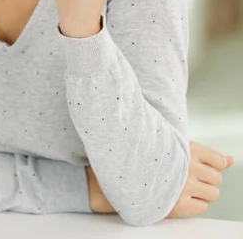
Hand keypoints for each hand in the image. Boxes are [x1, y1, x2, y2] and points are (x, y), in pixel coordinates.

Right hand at [85, 141, 233, 215]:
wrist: (122, 170)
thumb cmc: (147, 155)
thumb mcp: (174, 145)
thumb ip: (204, 153)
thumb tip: (231, 159)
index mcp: (186, 149)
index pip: (219, 160)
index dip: (215, 165)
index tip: (206, 166)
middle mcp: (188, 168)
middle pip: (217, 179)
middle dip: (208, 179)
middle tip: (192, 176)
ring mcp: (184, 187)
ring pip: (213, 194)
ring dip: (203, 192)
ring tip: (187, 187)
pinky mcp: (178, 205)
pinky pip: (202, 208)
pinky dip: (195, 204)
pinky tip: (181, 197)